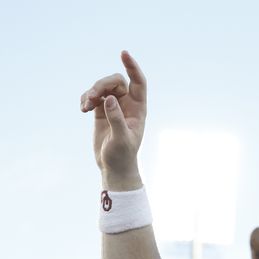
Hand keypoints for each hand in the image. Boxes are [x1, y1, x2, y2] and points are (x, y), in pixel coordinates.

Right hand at [80, 50, 146, 189]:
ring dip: (91, 92)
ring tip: (84, 106)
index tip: (123, 53)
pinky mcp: (101, 111)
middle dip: (101, 84)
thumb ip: (116, 119)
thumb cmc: (123, 155)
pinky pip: (93, 96)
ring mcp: (114, 106)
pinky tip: (82, 109)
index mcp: (139, 109)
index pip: (139, 82)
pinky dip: (86, 98)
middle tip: (91, 98)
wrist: (114, 167)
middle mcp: (128, 105)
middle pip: (115, 81)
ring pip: (103, 87)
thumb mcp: (121, 139)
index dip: (132, 67)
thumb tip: (109, 99)